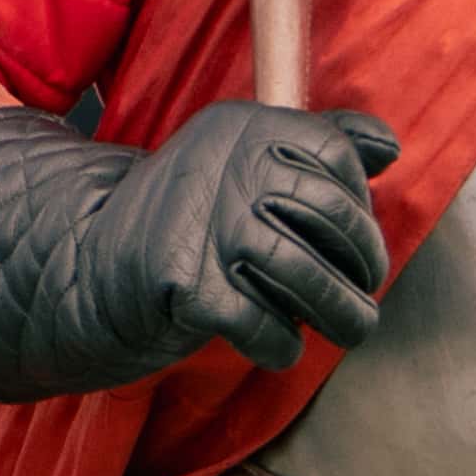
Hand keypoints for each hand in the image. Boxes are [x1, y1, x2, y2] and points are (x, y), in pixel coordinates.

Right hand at [0, 95, 400, 400]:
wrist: (85, 265)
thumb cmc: (185, 220)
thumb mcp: (242, 164)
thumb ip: (316, 149)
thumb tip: (390, 146)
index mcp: (242, 129)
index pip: (334, 159)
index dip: (359, 204)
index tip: (354, 237)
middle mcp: (227, 169)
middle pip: (332, 217)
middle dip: (364, 263)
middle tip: (364, 289)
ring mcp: (208, 227)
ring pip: (308, 278)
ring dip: (343, 315)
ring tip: (351, 328)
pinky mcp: (189, 286)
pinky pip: (264, 325)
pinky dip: (281, 344)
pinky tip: (277, 346)